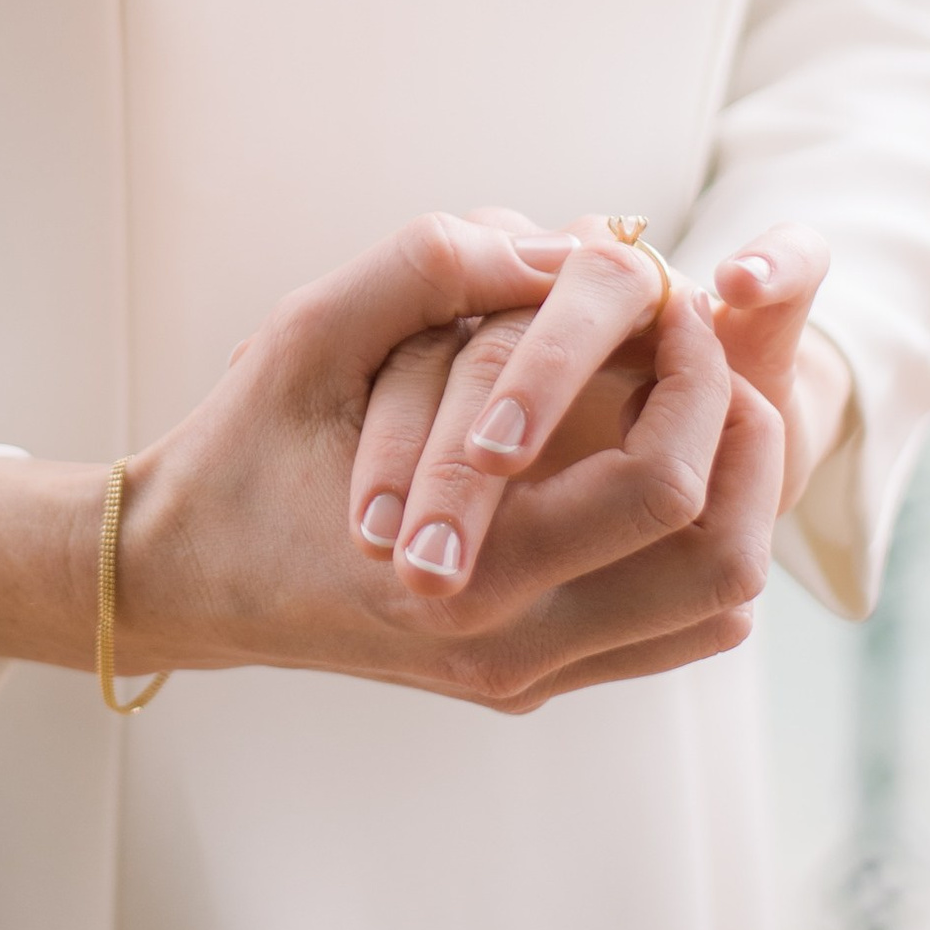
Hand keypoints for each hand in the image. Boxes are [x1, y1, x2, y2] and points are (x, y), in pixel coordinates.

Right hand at [0, 214, 779, 713]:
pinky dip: (696, 554)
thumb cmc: (243, 443)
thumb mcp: (310, 330)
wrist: (183, 575)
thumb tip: (568, 246)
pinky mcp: (525, 683)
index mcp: (468, 571)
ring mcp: (524, 677)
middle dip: (746, 444)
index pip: (662, 487)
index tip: (678, 306)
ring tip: (699, 407)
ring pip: (714, 611)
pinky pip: (670, 638)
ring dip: (734, 501)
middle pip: (722, 567)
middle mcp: (512, 646)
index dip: (699, 381)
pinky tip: (661, 472)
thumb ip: (431, 268)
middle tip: (714, 356)